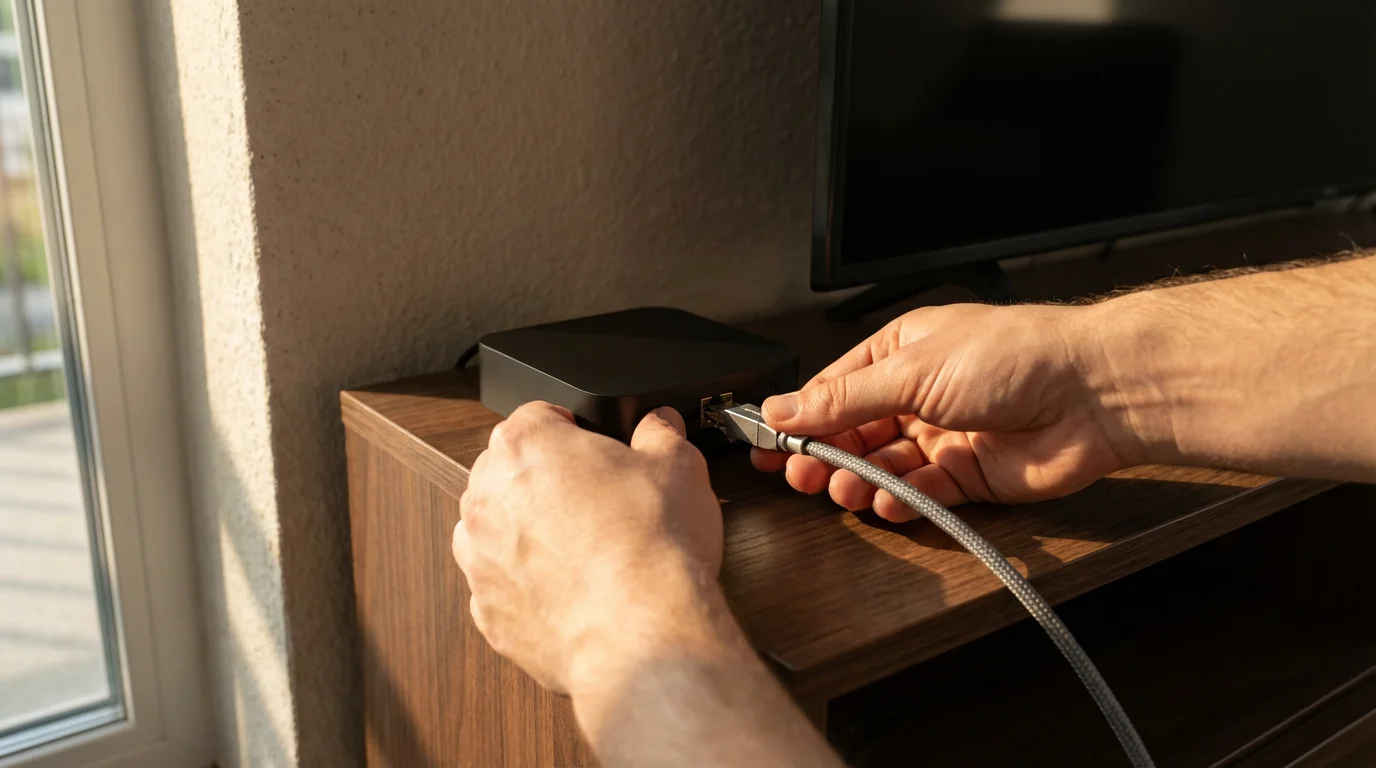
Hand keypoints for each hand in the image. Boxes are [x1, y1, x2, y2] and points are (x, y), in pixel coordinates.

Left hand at [452, 402, 723, 694]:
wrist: (642, 634)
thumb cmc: (653, 548)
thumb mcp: (679, 467)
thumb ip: (661, 434)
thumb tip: (659, 425)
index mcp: (524, 445)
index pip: (538, 416)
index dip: (575, 430)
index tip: (596, 451)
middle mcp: (487, 497)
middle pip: (508, 472)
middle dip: (546, 482)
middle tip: (598, 503)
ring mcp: (480, 559)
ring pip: (497, 531)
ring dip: (528, 534)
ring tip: (584, 551)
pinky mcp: (487, 613)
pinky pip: (504, 588)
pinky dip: (529, 588)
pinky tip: (573, 594)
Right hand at [753, 303, 1136, 519]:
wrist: (1093, 394)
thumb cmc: (1015, 355)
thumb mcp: (911, 370)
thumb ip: (844, 399)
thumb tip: (786, 407)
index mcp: (901, 352)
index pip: (835, 388)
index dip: (800, 416)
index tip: (767, 441)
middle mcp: (920, 393)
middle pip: (855, 432)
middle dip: (824, 454)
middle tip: (798, 474)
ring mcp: (944, 434)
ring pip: (884, 466)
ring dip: (859, 480)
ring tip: (843, 489)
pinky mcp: (970, 474)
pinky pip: (922, 492)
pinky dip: (901, 499)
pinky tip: (886, 501)